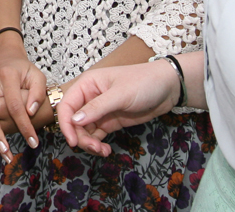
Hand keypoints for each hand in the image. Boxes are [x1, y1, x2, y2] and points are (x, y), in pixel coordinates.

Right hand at [0, 38, 44, 159]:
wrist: (6, 59)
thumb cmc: (24, 69)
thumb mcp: (37, 76)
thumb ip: (37, 92)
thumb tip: (30, 111)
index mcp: (5, 75)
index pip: (14, 105)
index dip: (24, 125)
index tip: (33, 142)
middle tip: (6, 153)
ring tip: (3, 154)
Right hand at [56, 61, 180, 156]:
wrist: (168, 87)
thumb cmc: (143, 82)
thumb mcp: (120, 95)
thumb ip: (97, 108)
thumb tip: (74, 120)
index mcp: (87, 85)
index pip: (67, 105)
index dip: (66, 124)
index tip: (73, 142)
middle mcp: (89, 98)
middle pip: (74, 121)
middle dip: (81, 137)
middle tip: (95, 148)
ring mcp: (100, 111)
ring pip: (84, 131)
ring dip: (89, 143)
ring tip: (103, 151)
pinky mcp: (110, 122)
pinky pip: (96, 135)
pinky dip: (98, 144)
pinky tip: (106, 150)